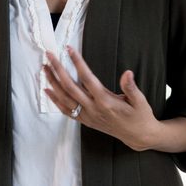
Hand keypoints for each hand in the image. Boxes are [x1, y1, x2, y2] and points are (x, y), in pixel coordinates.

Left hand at [43, 46, 159, 151]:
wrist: (138, 136)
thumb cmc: (139, 116)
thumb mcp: (140, 101)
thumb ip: (131, 87)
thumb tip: (127, 73)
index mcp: (106, 102)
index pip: (87, 79)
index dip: (77, 63)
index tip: (69, 49)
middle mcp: (93, 109)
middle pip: (70, 87)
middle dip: (58, 69)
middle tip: (50, 55)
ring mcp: (88, 116)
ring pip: (64, 98)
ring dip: (53, 82)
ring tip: (45, 68)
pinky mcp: (86, 121)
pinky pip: (66, 111)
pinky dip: (55, 100)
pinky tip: (47, 90)